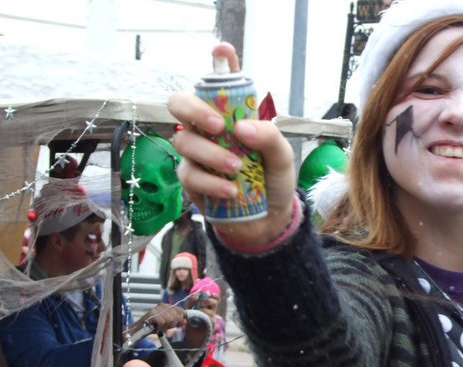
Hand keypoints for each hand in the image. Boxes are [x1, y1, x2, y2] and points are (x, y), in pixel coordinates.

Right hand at [129, 303, 184, 337]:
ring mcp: (157, 308)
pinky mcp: (152, 313)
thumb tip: (185, 321)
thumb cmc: (154, 326)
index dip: (180, 320)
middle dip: (173, 324)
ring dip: (166, 327)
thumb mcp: (168, 325)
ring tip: (160, 328)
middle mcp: (163, 305)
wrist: (139, 330)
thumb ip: (177, 323)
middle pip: (177, 316)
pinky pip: (163, 321)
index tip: (173, 324)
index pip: (181, 311)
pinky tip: (157, 328)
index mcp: (168, 306)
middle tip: (165, 327)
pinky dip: (161, 327)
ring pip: (170, 319)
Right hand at [168, 43, 296, 249]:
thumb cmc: (272, 181)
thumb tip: (243, 127)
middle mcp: (208, 129)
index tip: (222, 51)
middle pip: (180, 103)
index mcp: (231, 116)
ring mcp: (195, 154)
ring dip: (211, 154)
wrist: (268, 220)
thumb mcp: (282, 158)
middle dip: (194, 109)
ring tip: (236, 168)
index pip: (220, 83)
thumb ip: (270, 137)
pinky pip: (189, 174)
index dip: (220, 63)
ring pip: (184, 141)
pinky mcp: (190, 181)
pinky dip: (211, 181)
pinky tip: (231, 189)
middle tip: (219, 125)